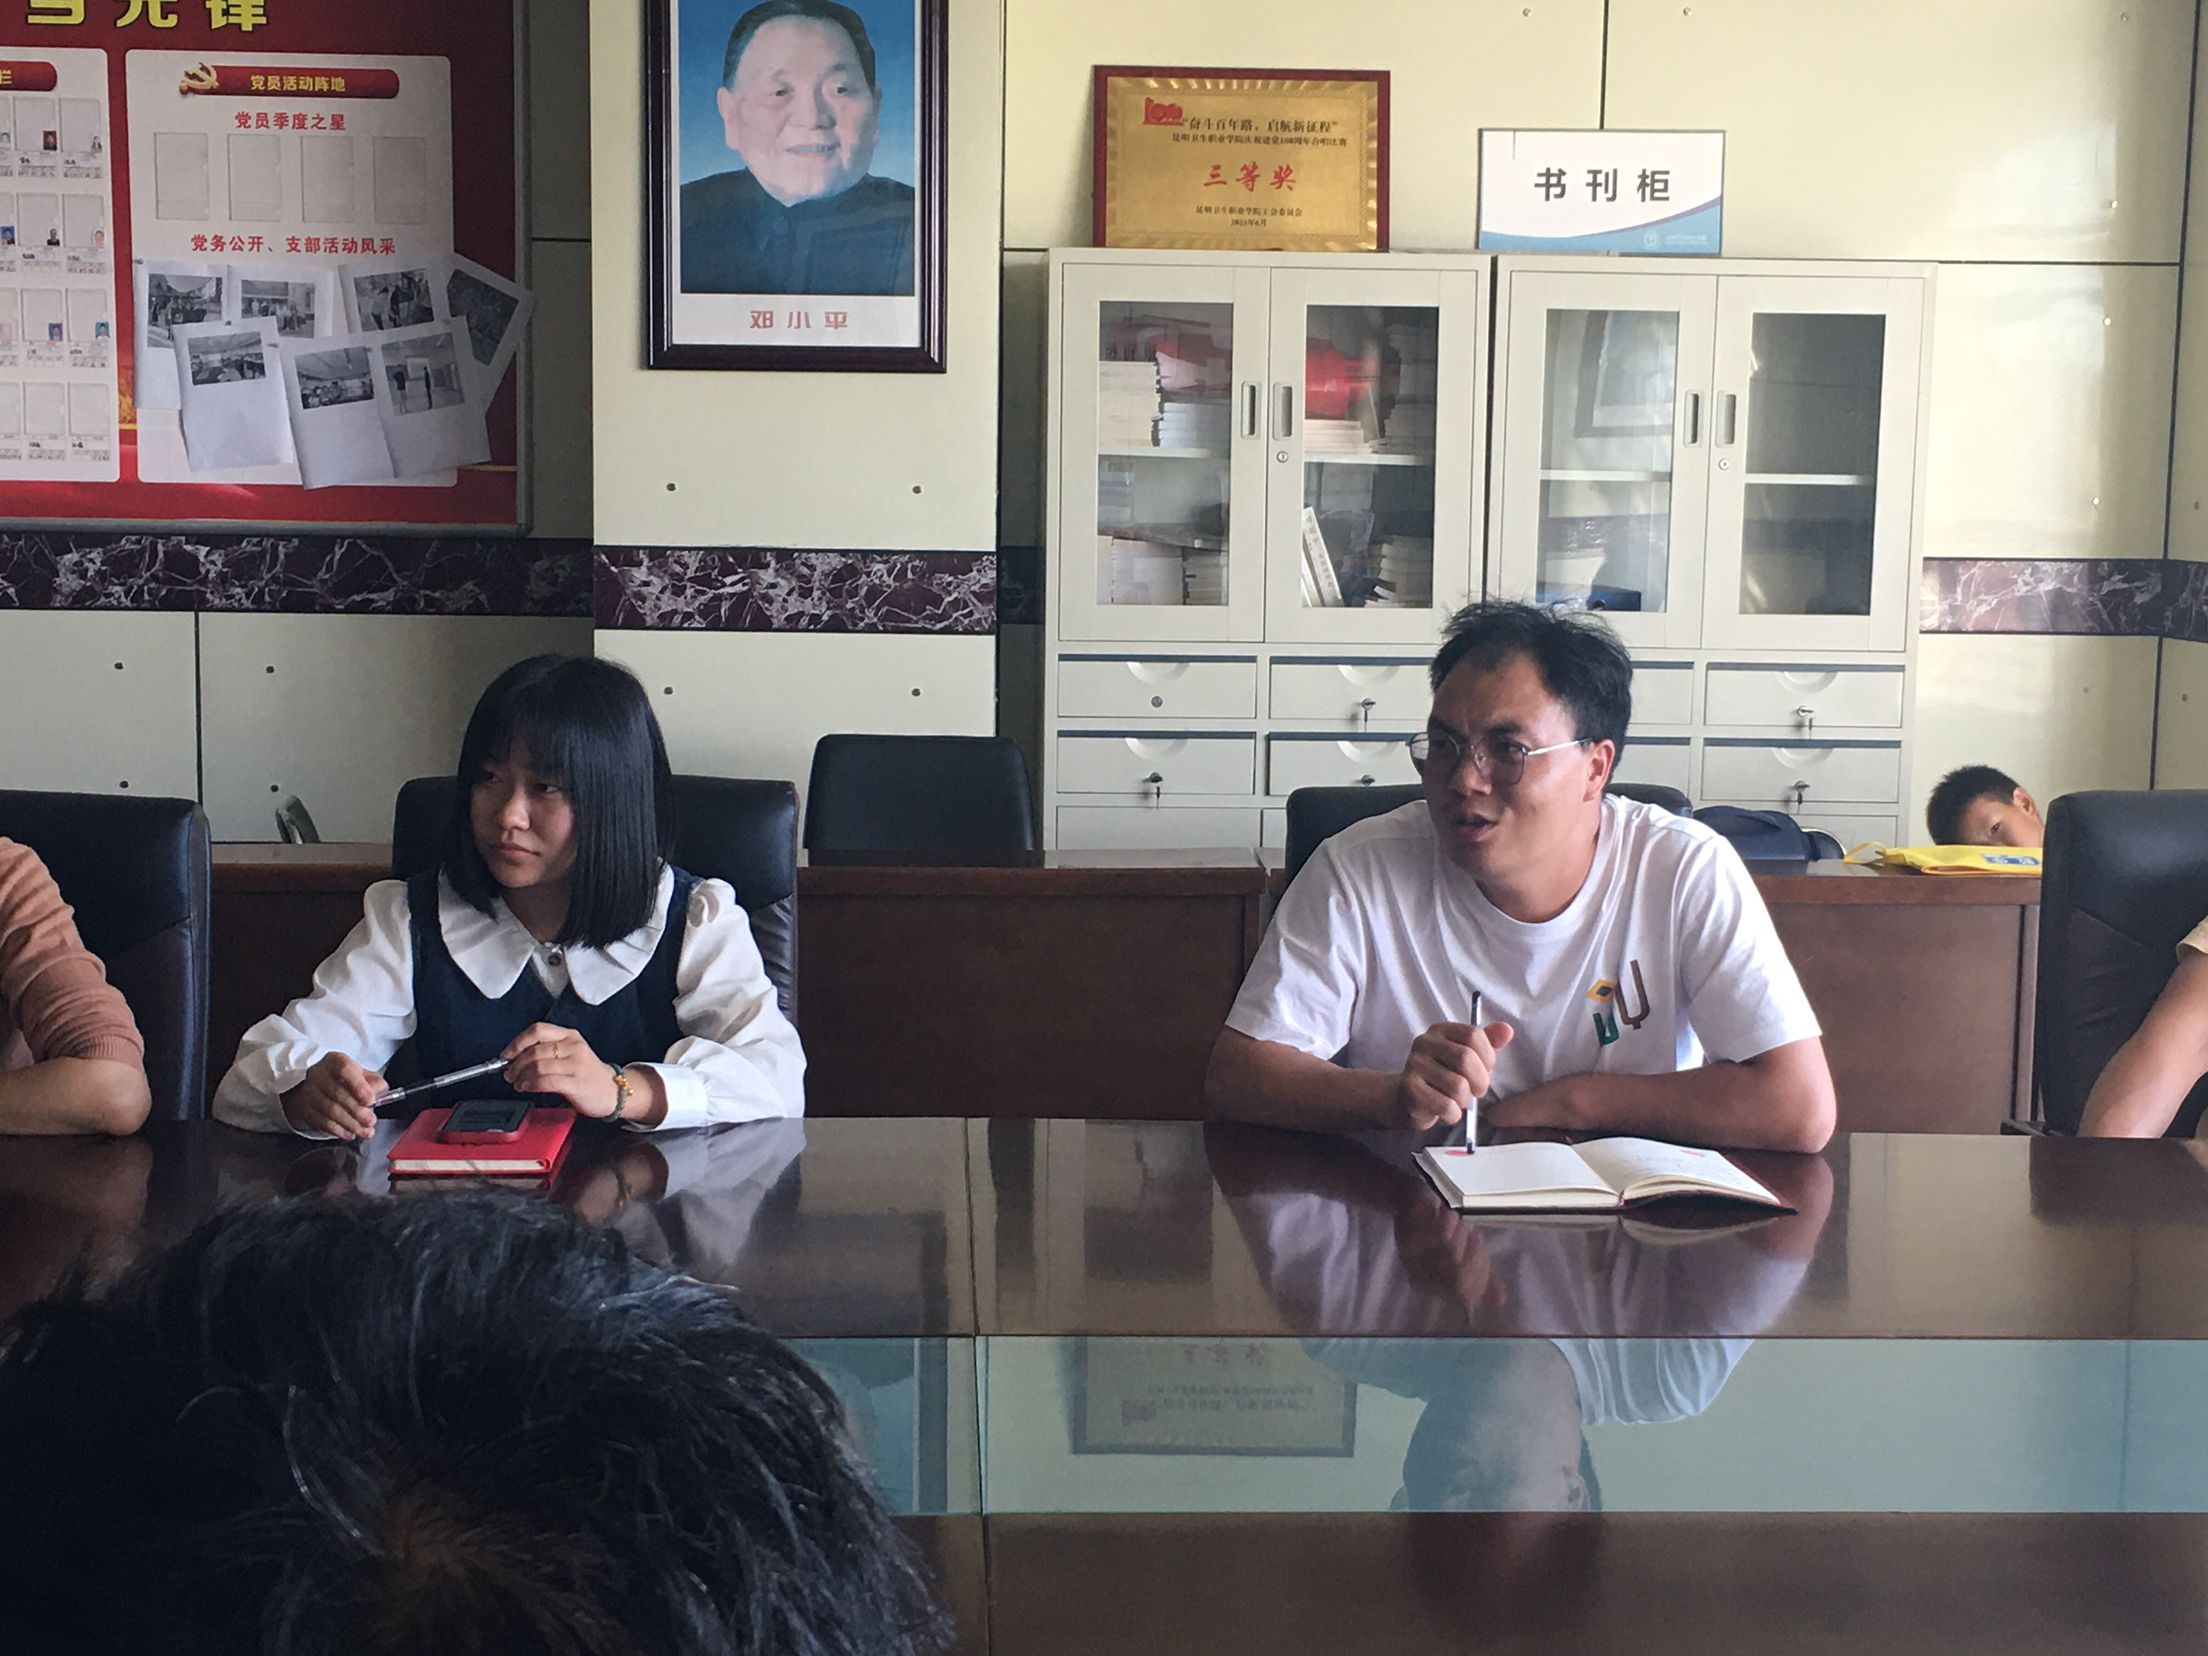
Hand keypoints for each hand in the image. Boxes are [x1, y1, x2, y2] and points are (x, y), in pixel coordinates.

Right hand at [280, 1053, 382, 1140]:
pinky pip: (322, 1123)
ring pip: (330, 1111)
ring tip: (365, 1131)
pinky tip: (351, 1134)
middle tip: (371, 1120)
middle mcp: (319, 1075)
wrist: (314, 1086)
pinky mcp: (305, 1110)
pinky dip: (339, 1131)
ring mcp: (309, 1092)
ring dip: (351, 1124)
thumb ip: (374, 1081)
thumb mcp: (361, 1074)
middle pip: (337, 1094)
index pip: (344, 1069)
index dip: (358, 1086)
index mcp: (335, 1061)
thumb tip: (379, 1092)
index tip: (370, 1100)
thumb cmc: (343, 1080)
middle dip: (357, 1111)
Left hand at [501, 1023, 619, 1116]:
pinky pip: (546, 1081)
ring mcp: (576, 1065)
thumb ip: (547, 1051)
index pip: (538, 1030)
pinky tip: (528, 1087)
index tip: (506, 1054)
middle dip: (515, 1064)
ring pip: (538, 1066)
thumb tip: (515, 1058)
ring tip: (518, 1083)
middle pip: (534, 1050)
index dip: (517, 1042)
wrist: (613, 1092)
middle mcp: (574, 1047)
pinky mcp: (576, 1083)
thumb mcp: (571, 1054)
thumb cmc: (588, 1075)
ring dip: (521, 1076)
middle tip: (509, 1074)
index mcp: (570, 1036)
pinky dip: (531, 1084)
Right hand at [1392, 1020, 1513, 1132]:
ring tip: (1458, 1100)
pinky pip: (1445, 1105)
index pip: (1473, 1035)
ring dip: (1465, 1100)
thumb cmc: (1443, 1076)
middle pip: (1465, 1058)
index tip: (1486, 1069)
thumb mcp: (1467, 1055)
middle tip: (1477, 1091)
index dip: (1488, 1056)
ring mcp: (1414, 1065)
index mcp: (1440, 1030)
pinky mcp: (1409, 1089)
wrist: (1407, 1099)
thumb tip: (1507, 1030)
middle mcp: (1423, 1042)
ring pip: (1457, 1086)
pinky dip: (1453, 1114)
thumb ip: (1488, 1042)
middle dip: (1480, 1081)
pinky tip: (1447, 1111)